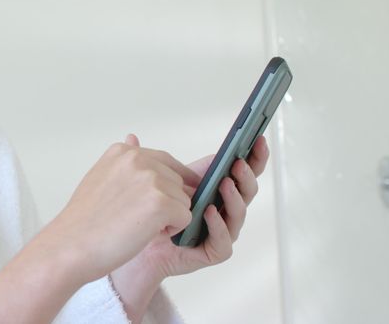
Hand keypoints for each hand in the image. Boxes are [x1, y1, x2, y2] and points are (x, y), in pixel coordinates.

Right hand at [35, 138, 201, 285]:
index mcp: (123, 152)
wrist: (70, 246)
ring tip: (138, 227)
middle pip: (177, 182)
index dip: (169, 184)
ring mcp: (150, 180)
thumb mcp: (100, 177)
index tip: (163, 200)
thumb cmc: (84, 220)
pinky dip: (172, 231)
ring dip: (169, 218)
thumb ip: (124, 163)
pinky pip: (186, 218)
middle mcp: (138, 159)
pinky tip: (145, 234)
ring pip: (183, 201)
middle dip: (166, 203)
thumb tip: (135, 138)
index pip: (165, 161)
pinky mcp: (161, 203)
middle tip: (138, 219)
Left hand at [111, 134, 269, 293]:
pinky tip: (209, 212)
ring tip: (224, 184)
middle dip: (246, 174)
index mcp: (215, 187)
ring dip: (233, 198)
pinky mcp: (214, 250)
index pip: (243, 169)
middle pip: (247, 189)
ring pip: (238, 213)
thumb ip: (145, 161)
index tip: (257, 138)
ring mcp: (221, 229)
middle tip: (238, 163)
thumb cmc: (150, 213)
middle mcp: (223, 208)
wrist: (139, 245)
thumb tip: (131, 137)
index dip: (254, 154)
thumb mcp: (150, 182)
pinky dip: (218, 225)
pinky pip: (223, 240)